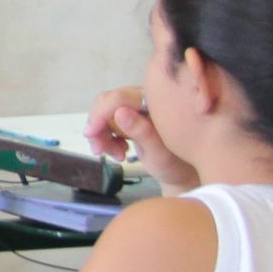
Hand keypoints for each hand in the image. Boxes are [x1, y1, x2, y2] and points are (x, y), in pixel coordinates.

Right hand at [82, 83, 198, 189]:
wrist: (182, 173)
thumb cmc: (177, 164)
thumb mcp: (160, 152)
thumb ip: (142, 132)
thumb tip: (119, 112)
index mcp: (156, 102)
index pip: (119, 98)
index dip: (100, 114)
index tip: (90, 134)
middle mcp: (145, 100)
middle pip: (108, 104)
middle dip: (99, 127)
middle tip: (99, 151)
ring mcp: (136, 109)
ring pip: (104, 115)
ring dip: (102, 136)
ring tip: (116, 156)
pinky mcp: (130, 118)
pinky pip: (107, 124)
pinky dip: (106, 139)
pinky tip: (118, 152)